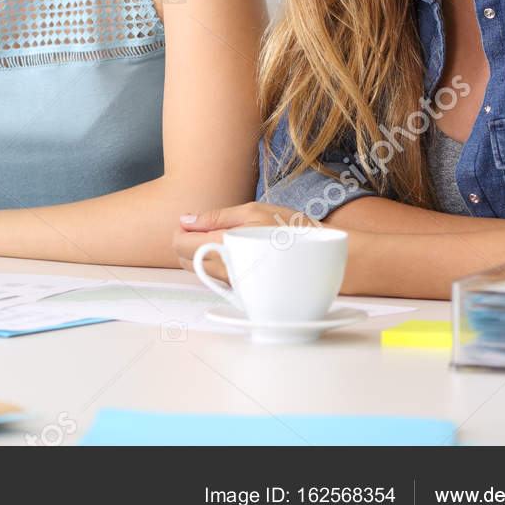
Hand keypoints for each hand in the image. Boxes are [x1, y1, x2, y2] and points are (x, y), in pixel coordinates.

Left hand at [173, 201, 315, 273]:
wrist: (324, 259)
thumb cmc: (291, 229)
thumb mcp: (253, 211)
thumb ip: (215, 217)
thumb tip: (186, 220)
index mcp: (225, 247)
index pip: (181, 245)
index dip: (180, 231)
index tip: (191, 223)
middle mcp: (226, 271)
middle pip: (185, 261)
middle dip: (187, 244)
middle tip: (205, 228)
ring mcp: (235, 285)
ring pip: (200, 272)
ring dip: (201, 255)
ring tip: (223, 238)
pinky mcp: (245, 293)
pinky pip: (218, 280)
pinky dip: (216, 266)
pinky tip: (234, 253)